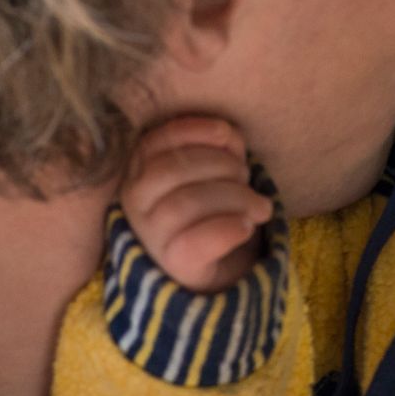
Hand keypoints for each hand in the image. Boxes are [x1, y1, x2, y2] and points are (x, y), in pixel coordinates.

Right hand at [120, 116, 274, 292]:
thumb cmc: (215, 206)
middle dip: (221, 165)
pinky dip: (229, 229)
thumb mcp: (217, 167)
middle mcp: (136, 204)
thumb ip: (220, 143)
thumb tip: (226, 134)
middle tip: (246, 176)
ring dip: (235, 197)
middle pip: (172, 169)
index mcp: (139, 173)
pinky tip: (246, 227)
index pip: (155, 142)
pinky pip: (196, 242)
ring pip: (185, 203)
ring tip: (259, 205)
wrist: (222, 264)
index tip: (225, 133)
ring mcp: (151, 236)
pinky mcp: (174, 265)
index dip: (193, 130)